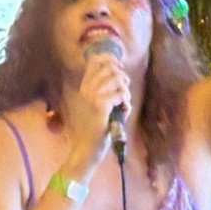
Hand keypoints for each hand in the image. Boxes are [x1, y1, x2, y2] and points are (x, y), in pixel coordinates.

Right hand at [68, 49, 130, 174]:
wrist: (86, 149)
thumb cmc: (95, 129)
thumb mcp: (97, 106)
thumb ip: (104, 91)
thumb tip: (121, 76)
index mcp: (84, 87)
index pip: (95, 60)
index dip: (111, 60)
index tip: (119, 69)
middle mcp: (86, 89)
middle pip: (110, 67)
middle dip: (122, 78)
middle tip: (123, 93)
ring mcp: (92, 96)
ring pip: (117, 79)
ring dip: (125, 92)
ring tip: (124, 104)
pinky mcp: (100, 106)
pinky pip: (121, 94)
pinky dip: (126, 103)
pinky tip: (123, 112)